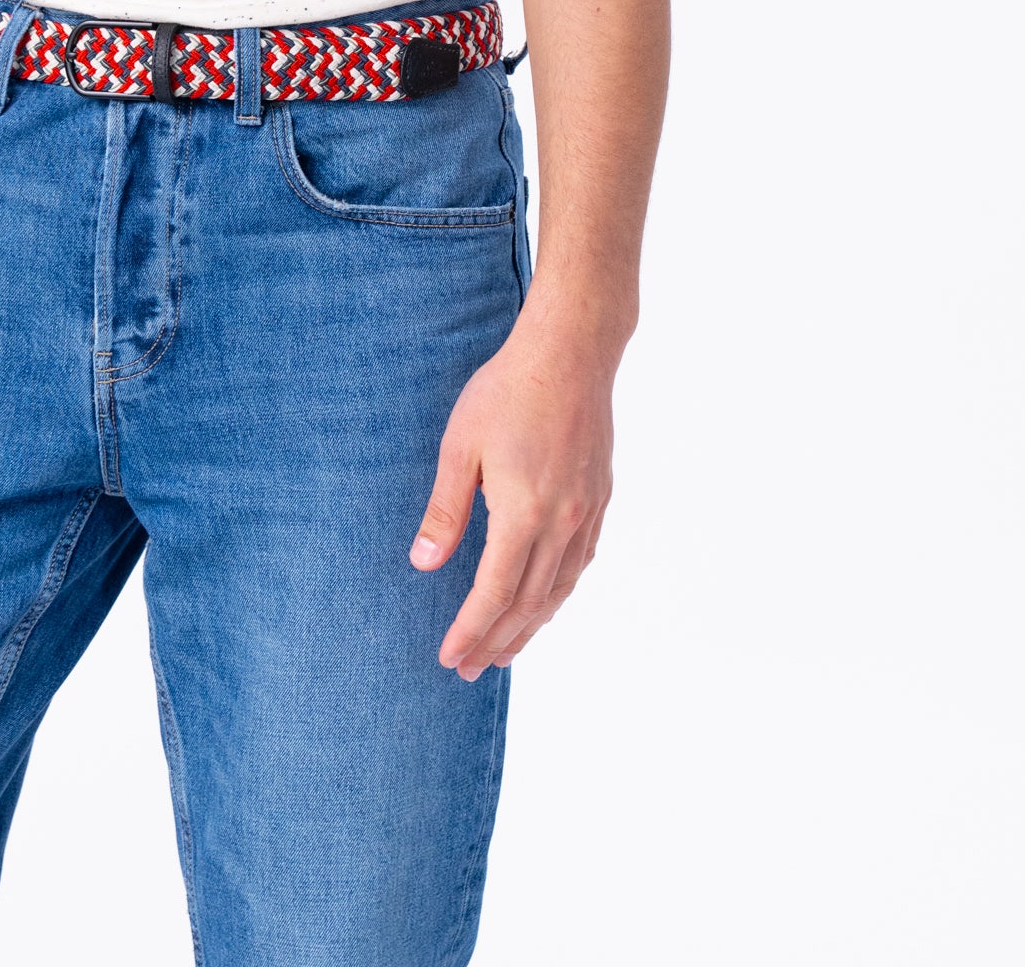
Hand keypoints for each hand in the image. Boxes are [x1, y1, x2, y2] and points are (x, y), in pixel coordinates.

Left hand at [410, 307, 622, 677]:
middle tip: (470, 670)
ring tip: (504, 651)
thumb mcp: (461, 446)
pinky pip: (579, 565)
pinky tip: (544, 602)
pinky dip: (558, 594)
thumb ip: (446, 511)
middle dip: (496, 641)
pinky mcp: (600, 499)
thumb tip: (424, 565)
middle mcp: (562, 524)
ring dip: (530, 627)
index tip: (449, 658)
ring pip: (558, 590)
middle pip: (527, 603)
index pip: (494, 594)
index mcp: (523, 514)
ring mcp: (586, 513)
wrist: (571, 353)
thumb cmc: (507, 392)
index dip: (471, 631)